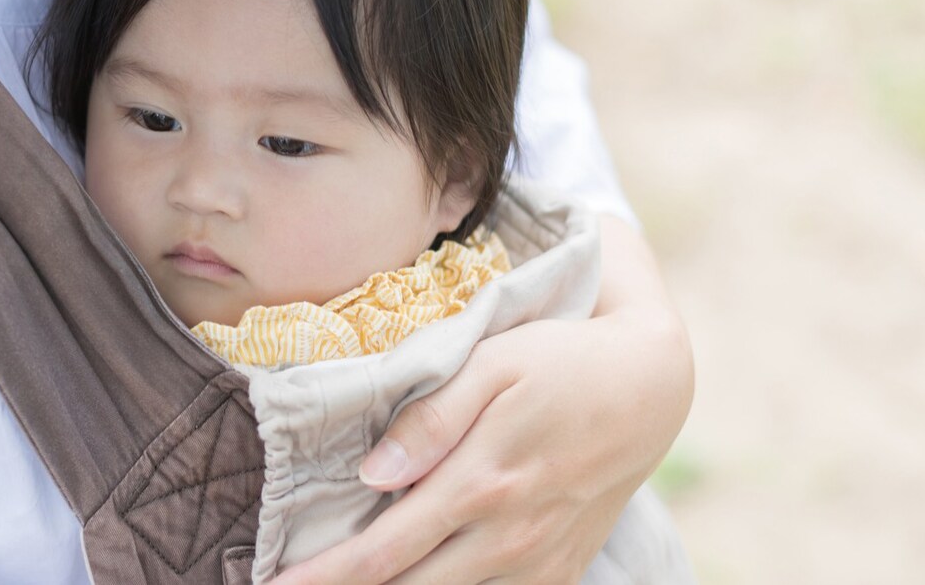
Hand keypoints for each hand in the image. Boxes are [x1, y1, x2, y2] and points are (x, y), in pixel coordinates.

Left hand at [269, 216, 693, 583]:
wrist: (651, 388)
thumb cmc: (560, 362)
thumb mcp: (493, 364)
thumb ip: (430, 420)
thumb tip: (372, 475)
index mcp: (481, 485)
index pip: (382, 552)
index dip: (323, 577)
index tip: (273, 584)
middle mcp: (509, 538)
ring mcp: (538, 563)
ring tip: (347, 582)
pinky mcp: (560, 571)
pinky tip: (418, 579)